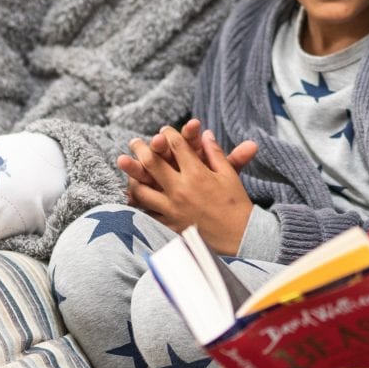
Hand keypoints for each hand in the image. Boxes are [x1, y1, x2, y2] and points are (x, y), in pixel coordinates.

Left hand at [118, 125, 259, 253]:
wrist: (239, 236)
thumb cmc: (236, 204)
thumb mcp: (228, 175)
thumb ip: (215, 153)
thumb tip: (206, 134)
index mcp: (197, 174)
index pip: (177, 146)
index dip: (169, 134)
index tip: (164, 131)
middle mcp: (181, 190)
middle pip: (152, 163)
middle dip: (141, 149)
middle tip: (135, 142)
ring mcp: (172, 209)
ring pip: (141, 189)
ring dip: (133, 176)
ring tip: (129, 169)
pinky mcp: (169, 225)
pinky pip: (146, 212)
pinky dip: (139, 202)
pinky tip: (135, 194)